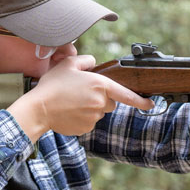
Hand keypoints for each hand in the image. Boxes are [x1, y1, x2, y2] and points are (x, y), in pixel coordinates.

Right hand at [7, 55, 154, 136]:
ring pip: (98, 113)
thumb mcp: (68, 65)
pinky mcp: (86, 128)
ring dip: (90, 108)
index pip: (126, 95)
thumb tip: (94, 63)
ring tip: (71, 102)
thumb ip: (86, 60)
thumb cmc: (53, 86)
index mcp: (100, 85)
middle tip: (80, 93)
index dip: (141, 100)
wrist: (39, 109)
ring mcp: (94, 117)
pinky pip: (89, 122)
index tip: (151, 104)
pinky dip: (82, 118)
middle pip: (109, 102)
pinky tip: (69, 112)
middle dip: (100, 98)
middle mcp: (101, 103)